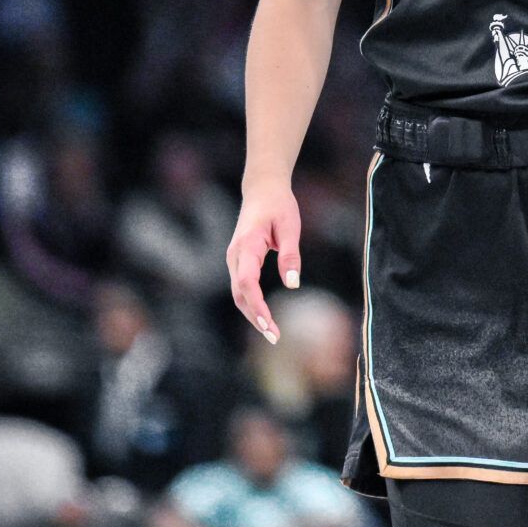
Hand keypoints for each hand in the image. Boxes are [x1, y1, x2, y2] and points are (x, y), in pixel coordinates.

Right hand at [227, 180, 302, 343]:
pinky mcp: (238, 261)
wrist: (262, 189)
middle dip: (255, 317)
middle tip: (275, 337)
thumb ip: (290, 255)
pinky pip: (242, 287)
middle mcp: (235, 255)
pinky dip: (251, 304)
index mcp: (248, 245)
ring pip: (238, 293)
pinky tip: (264, 317)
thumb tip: (292, 284)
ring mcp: (234, 259)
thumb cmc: (279, 205)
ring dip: (252, 314)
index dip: (256, 305)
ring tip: (272, 333)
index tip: (268, 323)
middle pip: (240, 294)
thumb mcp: (290, 227)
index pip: (247, 282)